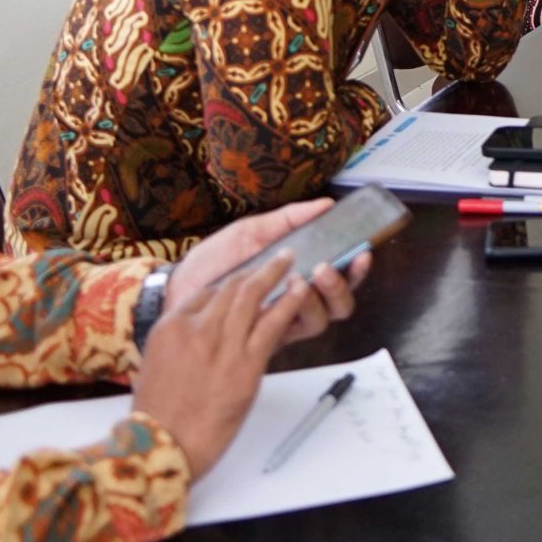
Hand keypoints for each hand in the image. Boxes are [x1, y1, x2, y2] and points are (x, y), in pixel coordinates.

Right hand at [131, 257, 323, 477]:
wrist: (163, 446)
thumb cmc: (157, 415)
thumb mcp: (154, 366)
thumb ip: (177, 343)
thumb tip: (196, 335)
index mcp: (170, 327)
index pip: (205, 292)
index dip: (231, 281)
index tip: (246, 276)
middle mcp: (196, 329)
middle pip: (231, 288)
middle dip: (255, 271)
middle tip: (275, 259)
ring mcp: (222, 345)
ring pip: (252, 297)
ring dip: (274, 274)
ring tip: (290, 261)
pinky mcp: (246, 365)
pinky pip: (272, 324)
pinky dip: (289, 303)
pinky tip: (300, 290)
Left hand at [171, 199, 371, 345]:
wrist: (179, 287)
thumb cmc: (214, 261)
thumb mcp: (253, 231)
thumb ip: (290, 219)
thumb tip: (325, 204)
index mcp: (299, 273)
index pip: (341, 275)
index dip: (357, 268)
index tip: (362, 251)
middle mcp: (296, 300)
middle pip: (340, 304)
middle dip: (340, 286)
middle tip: (325, 267)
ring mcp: (282, 320)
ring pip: (322, 319)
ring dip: (319, 298)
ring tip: (302, 278)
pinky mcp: (264, 337)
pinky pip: (292, 332)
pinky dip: (293, 312)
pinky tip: (282, 295)